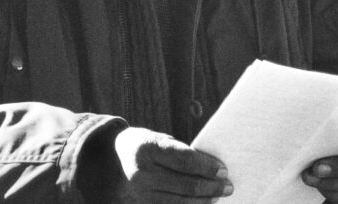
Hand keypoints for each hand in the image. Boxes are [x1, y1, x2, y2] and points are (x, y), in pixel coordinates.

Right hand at [114, 127, 232, 202]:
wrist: (109, 159)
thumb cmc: (144, 146)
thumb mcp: (158, 139)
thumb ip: (180, 152)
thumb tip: (211, 168)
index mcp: (147, 148)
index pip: (185, 159)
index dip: (207, 166)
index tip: (223, 170)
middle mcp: (141, 173)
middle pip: (185, 184)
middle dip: (211, 186)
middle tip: (228, 186)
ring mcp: (140, 193)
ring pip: (179, 202)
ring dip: (203, 200)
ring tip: (217, 196)